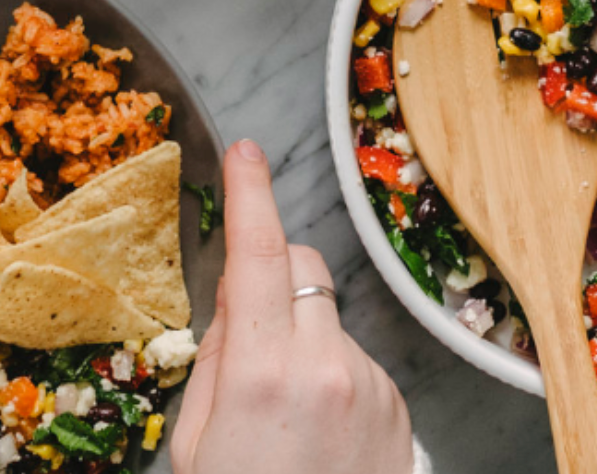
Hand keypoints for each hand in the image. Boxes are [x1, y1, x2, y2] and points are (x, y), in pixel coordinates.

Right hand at [170, 140, 411, 473]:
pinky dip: (335, 382)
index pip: (259, 255)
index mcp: (261, 373)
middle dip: (273, 279)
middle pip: (303, 271)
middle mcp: (326, 367)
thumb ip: (218, 357)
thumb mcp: (197, 442)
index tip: (243, 153)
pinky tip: (319, 439)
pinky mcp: (399, 409)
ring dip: (304, 344)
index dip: (249, 195)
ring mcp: (371, 387)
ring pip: (329, 322)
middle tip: (245, 340)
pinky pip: (358, 364)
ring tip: (286, 422)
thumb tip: (238, 297)